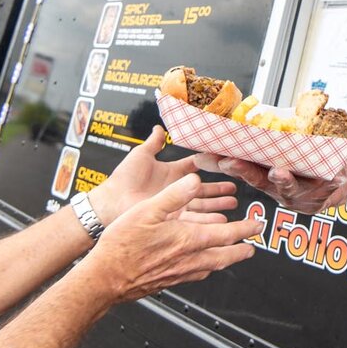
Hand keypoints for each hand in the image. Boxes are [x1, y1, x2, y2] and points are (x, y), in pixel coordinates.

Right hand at [80, 173, 259, 302]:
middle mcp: (189, 259)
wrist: (106, 278)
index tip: (256, 225)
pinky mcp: (169, 282)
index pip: (226, 234)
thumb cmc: (123, 245)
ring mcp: (180, 274)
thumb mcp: (147, 209)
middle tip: (252, 246)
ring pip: (212, 267)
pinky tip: (201, 266)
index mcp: (188, 239)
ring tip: (233, 255)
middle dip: (241, 250)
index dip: (245, 229)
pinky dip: (206, 268)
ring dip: (226, 260)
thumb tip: (195, 180)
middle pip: (225, 256)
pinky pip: (196, 275)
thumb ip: (174, 195)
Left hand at [94, 126, 237, 223]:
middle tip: (235, 188)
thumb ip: (153, 142)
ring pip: (202, 205)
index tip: (223, 160)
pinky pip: (195, 220)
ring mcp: (174, 205)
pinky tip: (221, 221)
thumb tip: (159, 126)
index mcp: (171, 172)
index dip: (209, 164)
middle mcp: (175, 190)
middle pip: (203, 189)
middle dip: (219, 189)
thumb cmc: (123, 179)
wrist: (111, 203)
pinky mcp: (172, 220)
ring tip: (233, 204)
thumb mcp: (141, 155)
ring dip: (217, 205)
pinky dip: (208, 221)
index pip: (194, 167)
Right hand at [191, 153, 346, 213]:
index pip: (242, 168)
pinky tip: (335, 179)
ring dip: (283, 180)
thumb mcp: (275, 156)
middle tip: (233, 162)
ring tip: (280, 172)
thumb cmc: (297, 166)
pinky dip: (329, 184)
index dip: (231, 165)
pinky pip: (324, 190)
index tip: (221, 159)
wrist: (329, 184)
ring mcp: (295, 195)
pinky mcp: (317, 199)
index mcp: (263, 175)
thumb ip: (257, 142)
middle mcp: (275, 188)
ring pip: (288, 187)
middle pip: (259, 180)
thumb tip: (232, 120)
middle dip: (246, 172)